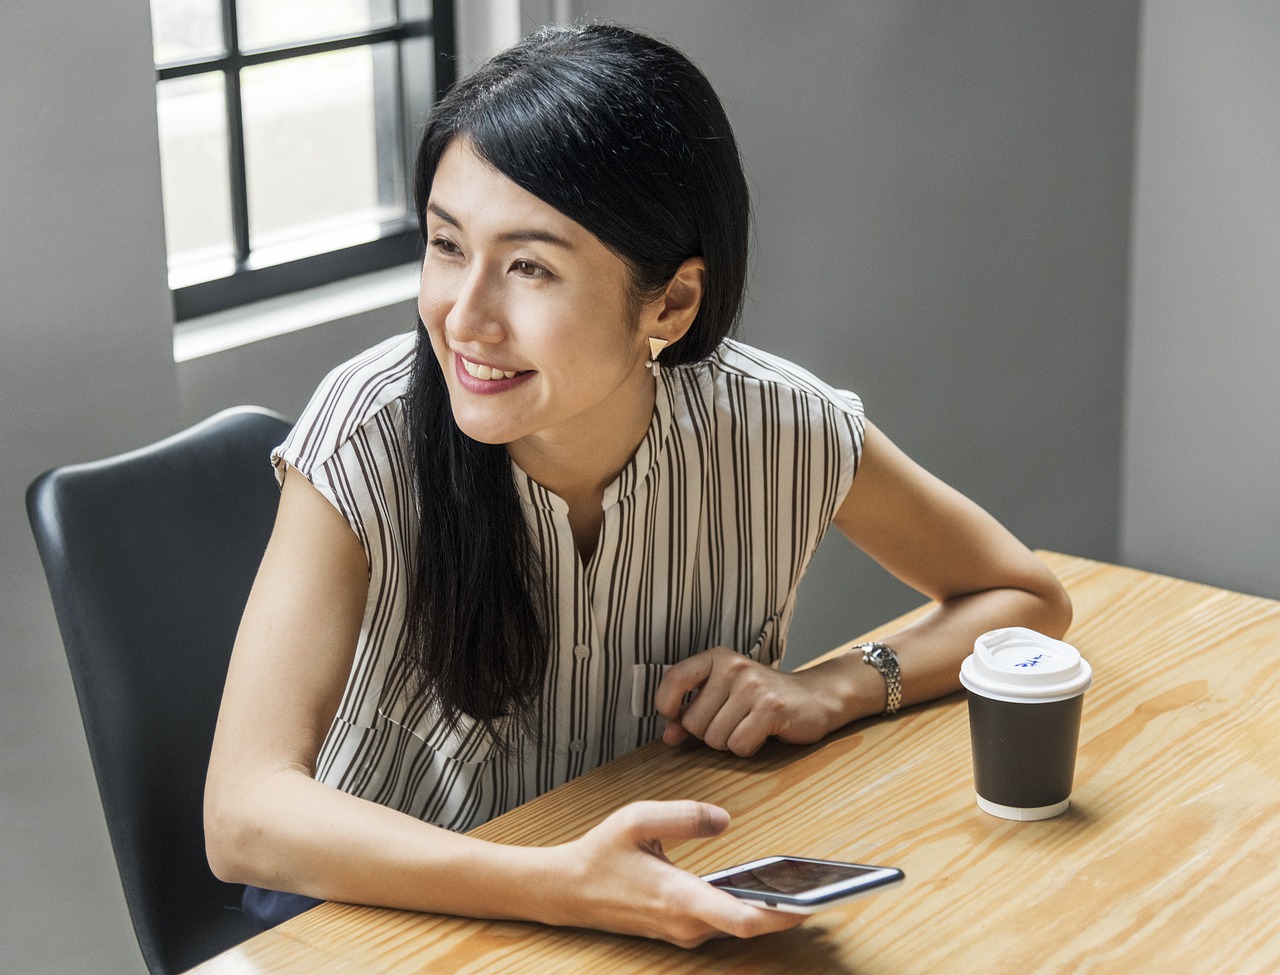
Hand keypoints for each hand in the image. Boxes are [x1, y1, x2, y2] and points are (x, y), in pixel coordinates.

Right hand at [550, 801, 804, 946]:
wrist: (567, 890)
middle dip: (790, 910)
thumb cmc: (601, 854)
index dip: (781, 915)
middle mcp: (686, 923)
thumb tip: (724, 819)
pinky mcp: (682, 927)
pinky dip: (751, 910)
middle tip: (830, 889)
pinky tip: (772, 892)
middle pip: (751, 925)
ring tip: (810, 887)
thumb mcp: (637, 818)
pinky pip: (725, 921)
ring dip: (773, 911)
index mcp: (678, 897)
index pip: (741, 919)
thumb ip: (683, 815)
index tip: (812, 903)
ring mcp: (684, 930)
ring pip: (740, 925)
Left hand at [655, 647, 838, 755]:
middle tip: (733, 722)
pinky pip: (738, 744)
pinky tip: (761, 734)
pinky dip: (747, 748)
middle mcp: (733, 666)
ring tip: (748, 726)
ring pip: (714, 738)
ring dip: (729, 743)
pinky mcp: (771, 707)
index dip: (667, 706)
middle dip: (708, 734)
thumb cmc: (761, 700)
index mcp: (717, 658)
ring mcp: (753, 686)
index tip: (676, 719)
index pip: (674, 679)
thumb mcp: (723, 697)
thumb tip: (668, 736)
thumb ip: (691, 713)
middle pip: (693, 721)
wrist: (815, 697)